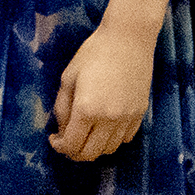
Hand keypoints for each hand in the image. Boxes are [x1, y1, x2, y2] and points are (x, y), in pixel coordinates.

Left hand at [49, 20, 155, 160]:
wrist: (128, 40)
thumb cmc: (93, 54)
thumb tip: (62, 130)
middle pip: (91, 153)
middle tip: (67, 141)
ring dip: (94, 148)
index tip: (54, 139)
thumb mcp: (68, 78)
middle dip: (75, 152)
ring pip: (109, 149)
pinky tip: (104, 127)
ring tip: (85, 134)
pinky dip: (112, 140)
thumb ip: (62, 108)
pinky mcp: (140, 114)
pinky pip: (125, 139)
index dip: (60, 147)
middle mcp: (109, 119)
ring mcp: (127, 118)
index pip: (72, 145)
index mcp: (86, 109)